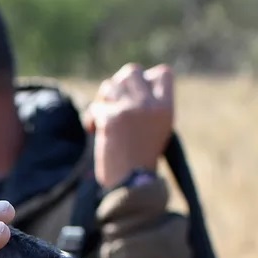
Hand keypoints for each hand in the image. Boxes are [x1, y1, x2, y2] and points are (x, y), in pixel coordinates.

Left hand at [83, 63, 174, 188]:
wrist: (132, 185)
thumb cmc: (142, 161)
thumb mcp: (158, 129)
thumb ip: (150, 106)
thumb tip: (128, 84)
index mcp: (166, 107)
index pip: (162, 73)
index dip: (147, 79)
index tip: (137, 96)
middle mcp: (151, 104)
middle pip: (131, 72)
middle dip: (119, 85)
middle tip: (115, 105)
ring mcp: (131, 109)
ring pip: (110, 85)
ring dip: (103, 100)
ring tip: (104, 118)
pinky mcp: (112, 118)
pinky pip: (96, 107)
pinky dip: (91, 118)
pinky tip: (93, 129)